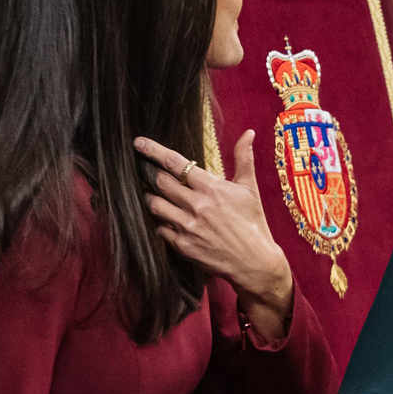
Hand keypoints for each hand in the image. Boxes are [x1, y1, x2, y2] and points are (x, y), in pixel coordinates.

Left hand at [135, 132, 295, 339]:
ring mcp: (187, 226)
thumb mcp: (249, 188)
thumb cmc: (253, 222)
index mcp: (211, 187)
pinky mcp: (182, 246)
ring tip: (153, 195)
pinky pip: (160, 228)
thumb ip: (244, 158)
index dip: (153, 150)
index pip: (175, 163)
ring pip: (155, 205)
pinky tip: (165, 219)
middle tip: (146, 171)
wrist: (254, 261)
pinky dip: (160, 221)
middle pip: (160, 182)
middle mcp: (196, 205)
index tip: (138, 143)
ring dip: (151, 197)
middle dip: (151, 174)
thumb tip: (249, 132)